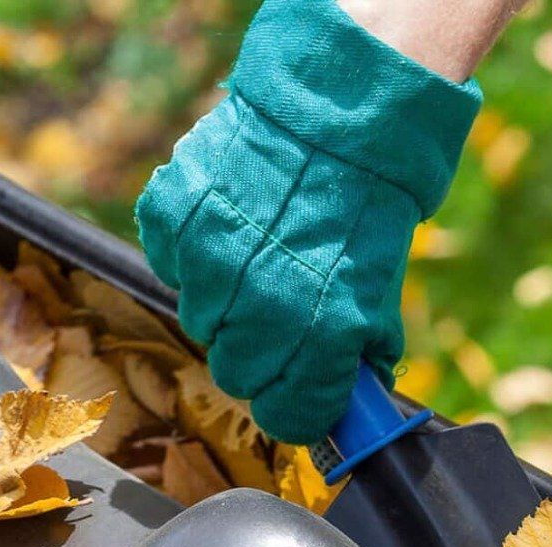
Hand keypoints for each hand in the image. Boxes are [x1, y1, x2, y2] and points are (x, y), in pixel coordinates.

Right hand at [136, 0, 481, 443]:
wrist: (334, 123)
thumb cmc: (364, 214)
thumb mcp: (379, 296)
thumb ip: (359, 356)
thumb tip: (355, 403)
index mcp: (320, 336)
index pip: (288, 417)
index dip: (296, 410)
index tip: (301, 398)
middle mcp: (259, 309)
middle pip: (238, 376)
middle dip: (262, 359)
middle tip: (282, 322)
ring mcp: (208, 264)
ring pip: (202, 323)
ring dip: (227, 306)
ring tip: (259, 263)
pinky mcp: (172, 222)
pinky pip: (171, 266)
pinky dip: (194, 257)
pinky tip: (230, 231)